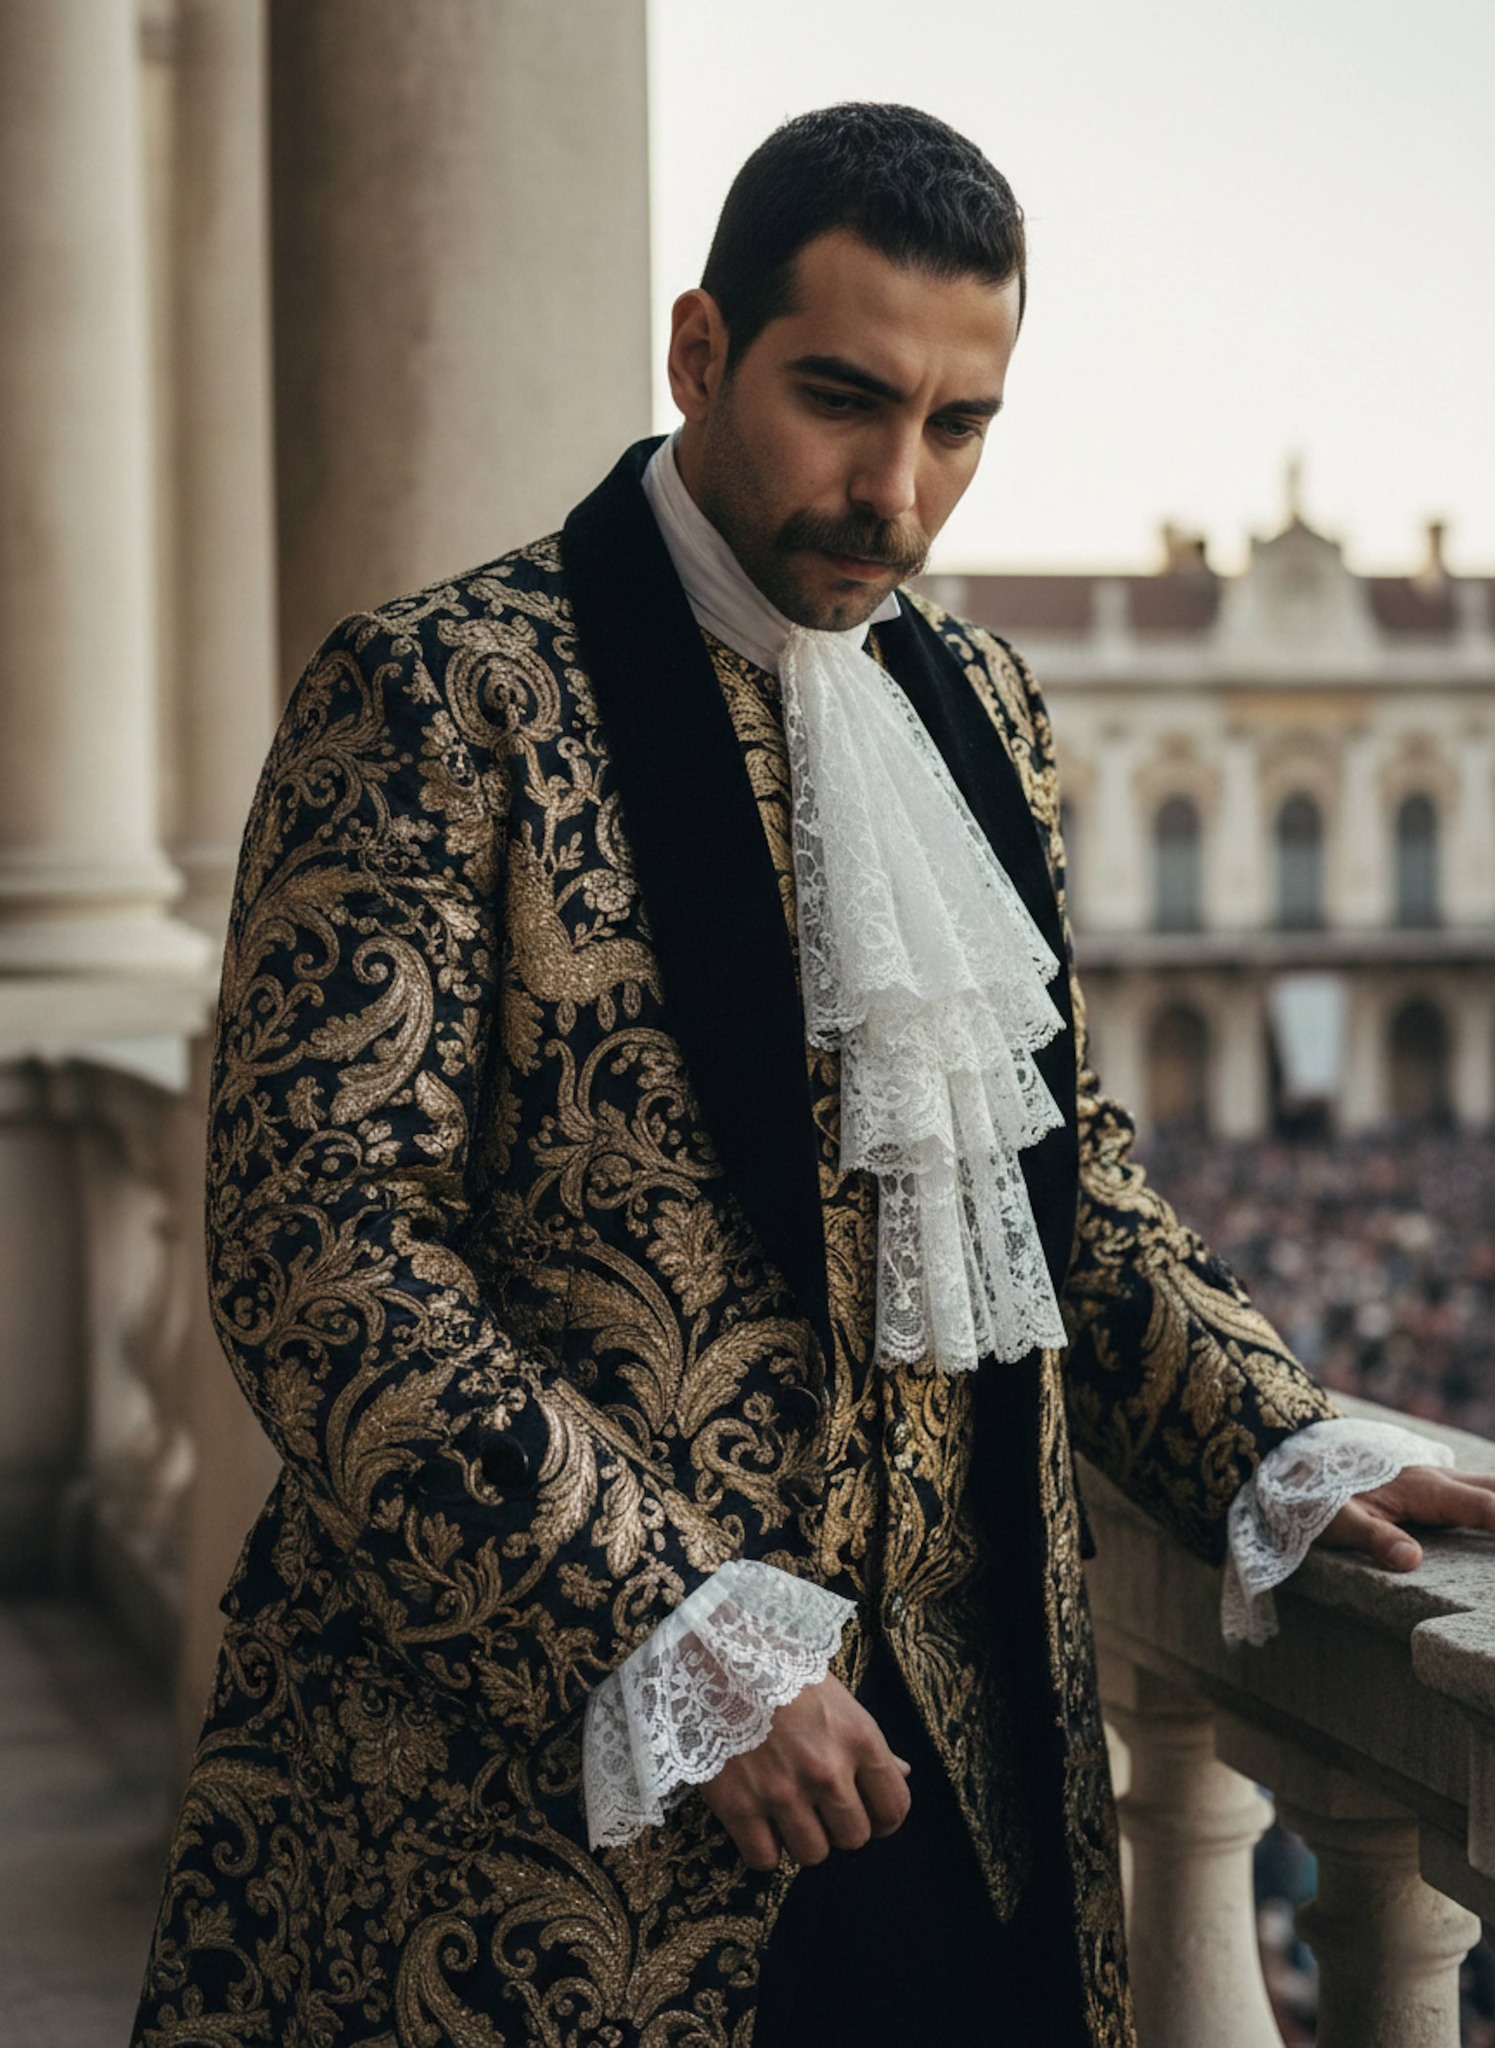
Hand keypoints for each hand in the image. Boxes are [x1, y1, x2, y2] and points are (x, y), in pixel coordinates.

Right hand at [699, 1671, 911, 1871]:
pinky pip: (764, 1860)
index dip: (884, 1818)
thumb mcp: (837, 1697)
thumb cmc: (783, 1671)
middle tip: (821, 1807)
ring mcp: (782, 1792)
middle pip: (854, 1838)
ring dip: (802, 1839)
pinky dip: (763, 1848)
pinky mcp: (739, 1806)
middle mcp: (827, 1771)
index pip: (894, 1808)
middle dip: (840, 1827)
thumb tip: (903, 1773)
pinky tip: (759, 1821)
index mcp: (859, 1739)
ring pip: (812, 1854)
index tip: (868, 1814)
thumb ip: (870, 1743)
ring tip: (788, 1811)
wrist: (717, 1653)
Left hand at [1315, 1466, 1494, 1571]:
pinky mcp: (1429, 1485)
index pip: (1482, 1506)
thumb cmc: (1320, 1492)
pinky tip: (1488, 1525)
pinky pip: (1472, 1491)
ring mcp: (1435, 1478)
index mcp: (1424, 1489)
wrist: (1303, 1457)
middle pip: (1494, 1488)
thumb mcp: (1339, 1519)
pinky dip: (1490, 1502)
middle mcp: (1437, 1478)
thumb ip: (1374, 1537)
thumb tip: (1411, 1560)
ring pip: (1486, 1484)